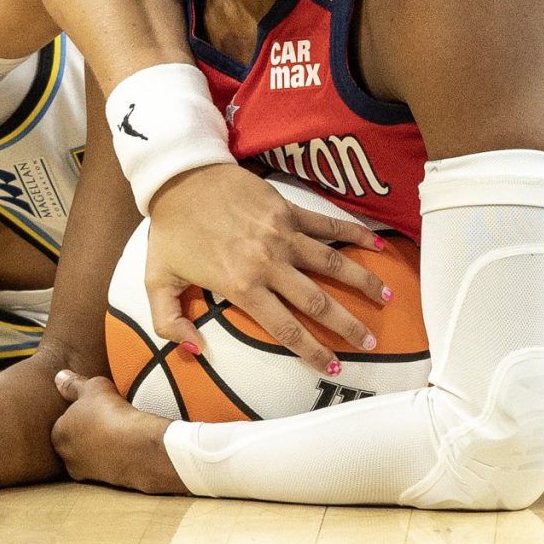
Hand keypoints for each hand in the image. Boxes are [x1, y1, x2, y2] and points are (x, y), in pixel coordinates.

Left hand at [52, 372, 186, 493]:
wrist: (135, 446)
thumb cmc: (110, 414)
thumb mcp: (92, 387)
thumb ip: (73, 383)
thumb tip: (59, 376)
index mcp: (58, 433)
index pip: (64, 422)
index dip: (81, 413)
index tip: (96, 408)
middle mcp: (66, 456)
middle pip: (75, 440)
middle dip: (88, 432)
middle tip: (107, 420)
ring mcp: (86, 472)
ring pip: (91, 455)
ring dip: (102, 447)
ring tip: (120, 434)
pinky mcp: (105, 482)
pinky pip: (108, 466)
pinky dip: (115, 458)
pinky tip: (127, 448)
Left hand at [146, 163, 391, 377]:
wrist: (179, 176)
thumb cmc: (170, 231)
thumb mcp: (157, 282)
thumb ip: (170, 322)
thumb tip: (195, 351)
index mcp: (242, 286)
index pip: (285, 327)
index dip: (311, 350)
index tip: (332, 367)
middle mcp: (269, 263)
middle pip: (318, 301)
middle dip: (347, 325)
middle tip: (370, 342)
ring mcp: (283, 234)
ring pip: (333, 263)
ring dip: (363, 282)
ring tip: (386, 299)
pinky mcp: (289, 209)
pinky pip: (328, 224)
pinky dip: (355, 235)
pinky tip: (378, 246)